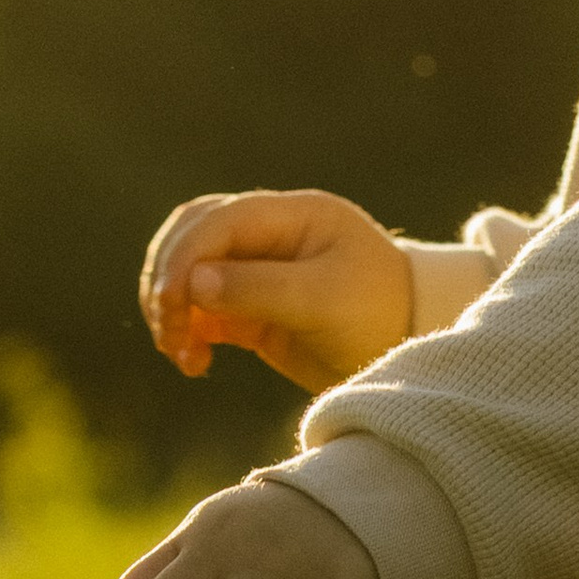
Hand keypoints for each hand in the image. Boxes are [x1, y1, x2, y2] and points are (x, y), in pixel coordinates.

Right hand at [140, 187, 412, 394]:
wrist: (410, 348)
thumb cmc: (378, 314)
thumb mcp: (324, 301)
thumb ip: (259, 288)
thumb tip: (191, 283)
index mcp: (297, 214)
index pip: (219, 219)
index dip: (185, 256)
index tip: (169, 303)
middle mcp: (273, 232)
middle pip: (193, 236)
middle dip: (170, 280)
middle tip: (169, 329)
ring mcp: (260, 267)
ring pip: (190, 270)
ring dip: (173, 309)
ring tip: (182, 354)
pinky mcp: (252, 307)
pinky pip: (201, 309)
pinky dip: (188, 332)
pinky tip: (195, 363)